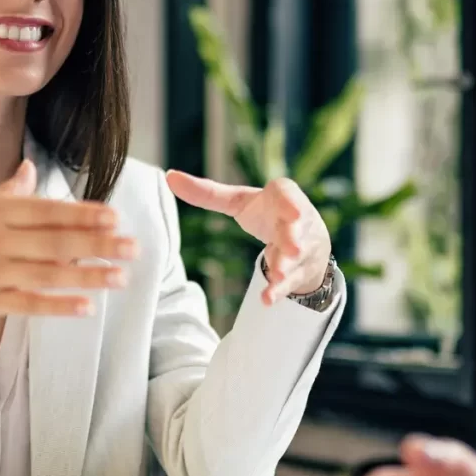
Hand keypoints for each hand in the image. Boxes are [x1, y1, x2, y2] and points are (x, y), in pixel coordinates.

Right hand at [0, 160, 138, 364]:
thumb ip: (5, 192)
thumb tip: (30, 168)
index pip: (47, 211)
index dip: (83, 214)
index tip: (115, 216)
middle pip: (55, 241)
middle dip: (98, 244)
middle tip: (134, 247)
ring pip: (47, 274)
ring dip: (88, 276)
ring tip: (121, 278)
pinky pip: (26, 304)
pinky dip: (57, 306)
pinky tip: (86, 308)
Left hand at [166, 172, 331, 304]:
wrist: (306, 242)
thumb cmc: (268, 214)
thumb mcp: (240, 201)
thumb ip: (207, 192)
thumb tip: (168, 176)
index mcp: (282, 197)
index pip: (287, 195)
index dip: (290, 202)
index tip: (291, 211)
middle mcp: (297, 222)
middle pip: (295, 230)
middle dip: (293, 238)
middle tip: (291, 247)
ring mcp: (301, 249)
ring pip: (294, 259)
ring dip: (285, 266)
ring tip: (276, 274)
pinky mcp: (299, 272)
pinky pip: (289, 283)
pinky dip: (278, 291)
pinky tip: (267, 299)